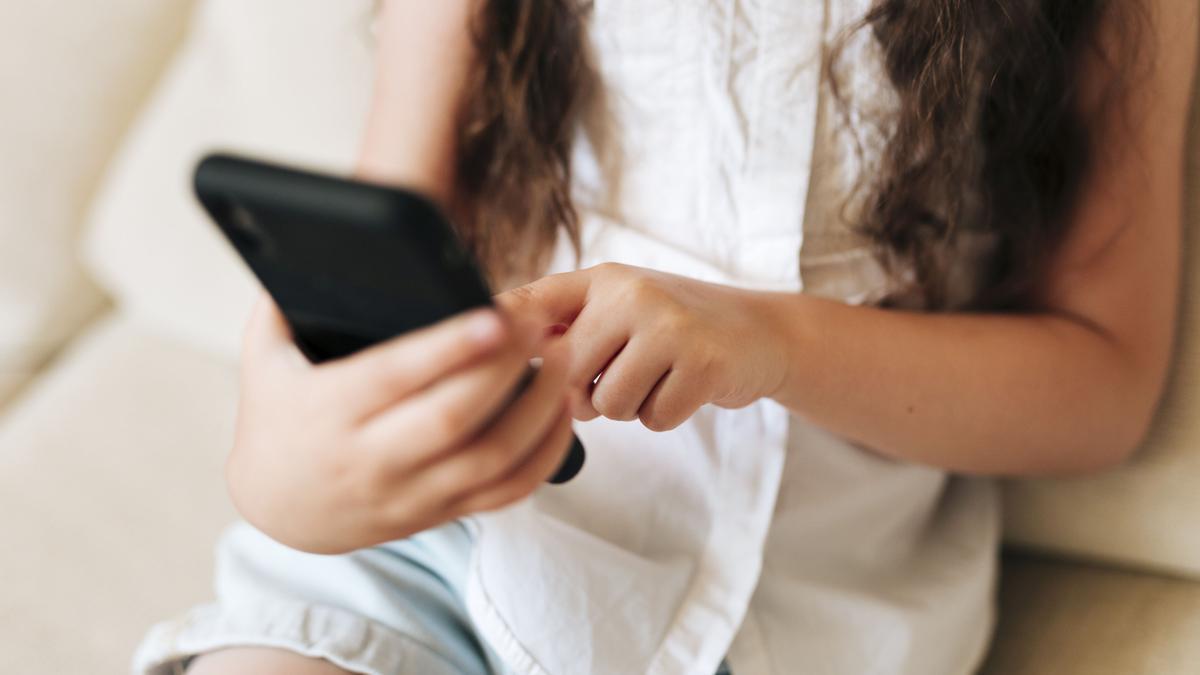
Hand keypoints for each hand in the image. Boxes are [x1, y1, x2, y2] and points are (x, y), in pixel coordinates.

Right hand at [226, 293, 574, 554]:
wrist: (279, 511)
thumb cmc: (279, 415)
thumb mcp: (264, 358)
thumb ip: (284, 302)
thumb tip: (317, 236)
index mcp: (329, 412)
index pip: (394, 376)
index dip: (448, 347)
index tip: (494, 315)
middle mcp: (372, 460)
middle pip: (454, 417)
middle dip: (507, 367)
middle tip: (542, 323)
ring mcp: (411, 494)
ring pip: (492, 459)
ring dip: (540, 408)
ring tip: (564, 358)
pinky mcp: (440, 514)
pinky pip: (507, 492)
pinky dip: (546, 454)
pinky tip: (562, 413)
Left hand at [498, 263, 786, 431]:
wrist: (759, 332)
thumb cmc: (675, 327)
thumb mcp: (621, 310)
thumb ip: (567, 329)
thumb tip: (499, 363)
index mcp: (601, 279)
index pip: (533, 303)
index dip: (497, 333)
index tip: (471, 353)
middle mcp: (630, 293)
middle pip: (566, 375)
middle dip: (585, 394)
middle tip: (617, 377)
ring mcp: (668, 325)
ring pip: (609, 403)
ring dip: (629, 407)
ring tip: (656, 377)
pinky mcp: (701, 362)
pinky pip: (653, 418)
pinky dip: (665, 414)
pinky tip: (684, 386)